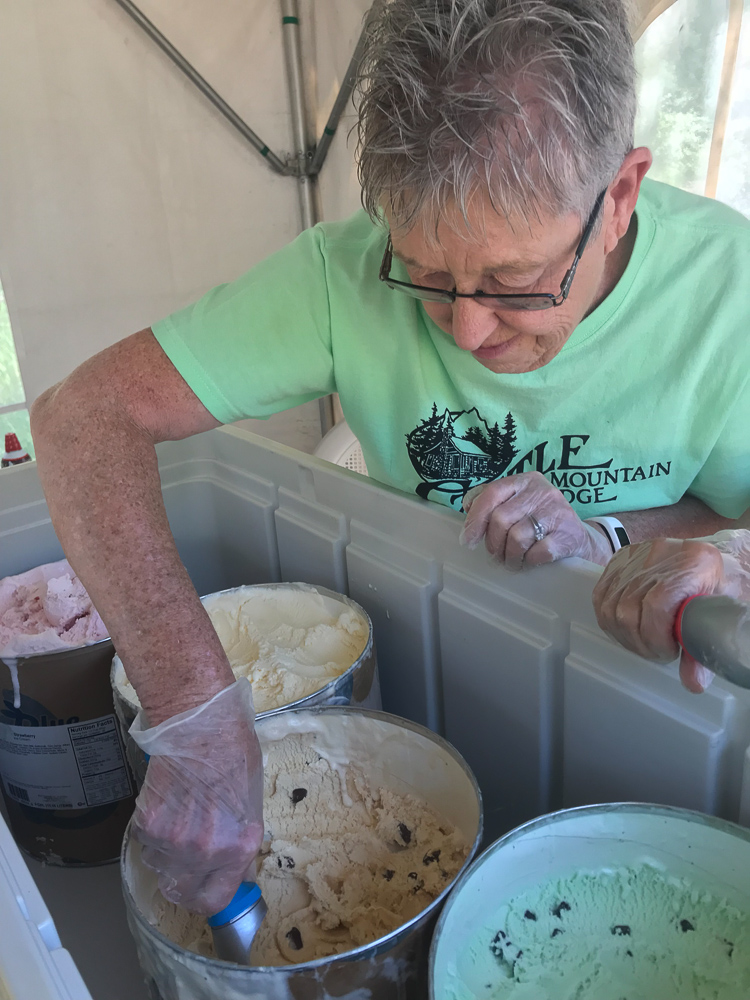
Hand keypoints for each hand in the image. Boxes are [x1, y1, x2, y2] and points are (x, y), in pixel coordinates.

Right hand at [129, 678, 263, 914]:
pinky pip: (145, 842)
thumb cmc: (235, 756)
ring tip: (179, 819)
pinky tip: (167, 804)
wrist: (203, 725)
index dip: (208, 897)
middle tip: (186, 861)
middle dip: (183, 882)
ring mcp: (173, 841)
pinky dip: (153, 831)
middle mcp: (205, 853)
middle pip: (180, 893)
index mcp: (238, 848)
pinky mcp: (147, 824)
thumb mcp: (251, 807)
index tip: (206, 889)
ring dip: (166, 853)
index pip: (215, 901)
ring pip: (158, 866)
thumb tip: (230, 870)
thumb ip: (238, 845)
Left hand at [460, 472, 611, 570]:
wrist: (579, 539)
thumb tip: (468, 507)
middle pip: (501, 518)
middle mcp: (542, 492)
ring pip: (517, 537)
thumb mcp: (519, 504)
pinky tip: (530, 561)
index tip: (468, 539)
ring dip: (510, 556)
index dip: (475, 518)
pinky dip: (528, 561)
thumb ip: (493, 502)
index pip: (492, 493)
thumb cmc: (540, 522)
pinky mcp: (568, 534)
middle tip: (497, 554)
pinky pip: (537, 552)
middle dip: (494, 543)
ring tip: (513, 560)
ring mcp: (557, 512)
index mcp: (525, 481)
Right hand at [592, 534, 749, 693]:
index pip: (657, 604)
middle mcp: (662, 552)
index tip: (669, 651)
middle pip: (629, 609)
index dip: (656, 637)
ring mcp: (637, 554)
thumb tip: (693, 683)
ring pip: (611, 606)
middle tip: (658, 652)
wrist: (708, 562)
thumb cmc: (717, 589)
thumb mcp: (719, 616)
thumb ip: (705, 647)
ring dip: (624, 635)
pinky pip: (601, 596)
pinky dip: (610, 620)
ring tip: (644, 643)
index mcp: (696, 562)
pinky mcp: (620, 559)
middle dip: (641, 642)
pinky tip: (628, 630)